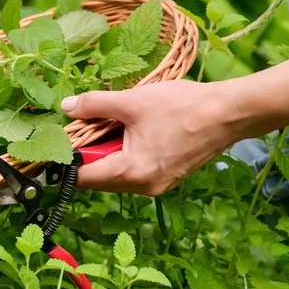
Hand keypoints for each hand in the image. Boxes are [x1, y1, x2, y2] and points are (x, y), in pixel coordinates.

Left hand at [61, 80, 238, 195]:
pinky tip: (132, 130)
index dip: (67, 160)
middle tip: (87, 124)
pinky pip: (135, 170)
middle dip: (88, 153)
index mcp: (131, 173)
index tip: (60, 140)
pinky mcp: (168, 177)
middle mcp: (143, 187)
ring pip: (117, 174)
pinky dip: (126, 153)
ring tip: (113, 124)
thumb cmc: (182, 106)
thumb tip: (66, 109)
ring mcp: (157, 185)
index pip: (83, 178)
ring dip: (108, 152)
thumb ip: (94, 105)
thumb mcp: (132, 101)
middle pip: (99, 177)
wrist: (228, 113)